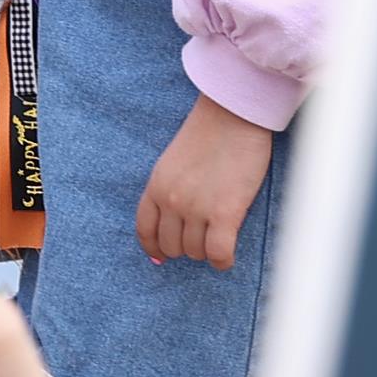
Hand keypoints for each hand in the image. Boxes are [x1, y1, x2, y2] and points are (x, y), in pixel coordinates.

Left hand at [137, 93, 274, 268]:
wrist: (232, 116)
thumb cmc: (208, 135)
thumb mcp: (173, 163)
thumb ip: (167, 190)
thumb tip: (172, 223)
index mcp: (155, 186)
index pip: (144, 230)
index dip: (154, 247)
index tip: (162, 256)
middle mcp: (171, 200)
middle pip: (171, 245)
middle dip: (186, 248)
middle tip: (202, 240)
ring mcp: (196, 208)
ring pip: (196, 252)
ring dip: (206, 252)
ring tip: (218, 239)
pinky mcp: (225, 213)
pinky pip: (218, 253)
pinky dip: (223, 260)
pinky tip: (227, 256)